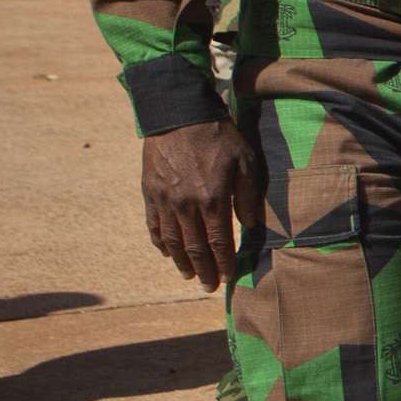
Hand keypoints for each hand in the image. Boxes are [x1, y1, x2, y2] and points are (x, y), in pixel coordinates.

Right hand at [139, 120, 260, 292]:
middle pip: (194, 249)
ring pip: (172, 242)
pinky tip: (167, 253)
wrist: (179, 113)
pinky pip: (153, 225)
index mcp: (212, 199)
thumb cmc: (219, 136)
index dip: (224, 263)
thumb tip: (251, 226)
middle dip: (203, 271)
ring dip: (181, 262)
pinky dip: (160, 243)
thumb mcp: (245, 161)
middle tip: (209, 287)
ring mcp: (164, 200)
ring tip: (189, 276)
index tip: (229, 277)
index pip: (218, 243)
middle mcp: (185, 206)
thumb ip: (249, 196)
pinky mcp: (150, 192)